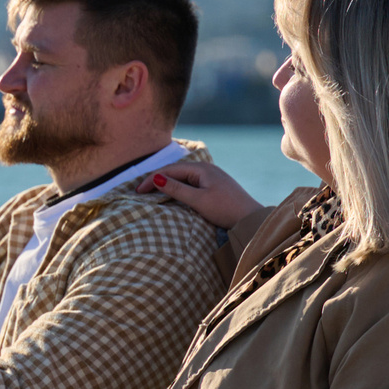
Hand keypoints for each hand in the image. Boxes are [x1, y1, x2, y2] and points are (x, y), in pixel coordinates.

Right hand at [138, 160, 264, 230]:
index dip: (152, 179)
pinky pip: (190, 183)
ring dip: (167, 183)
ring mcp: (211, 177)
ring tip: (152, 192)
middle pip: (175, 171)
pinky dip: (178, 187)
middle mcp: (206, 169)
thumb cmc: (226, 209)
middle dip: (157, 179)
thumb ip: (176, 189)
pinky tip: (172, 194)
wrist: (251, 219)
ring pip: (183, 177)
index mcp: (201, 169)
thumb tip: (156, 178)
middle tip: (140, 191)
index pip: (170, 170)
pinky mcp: (214, 186)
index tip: (138, 191)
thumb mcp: (198, 200)